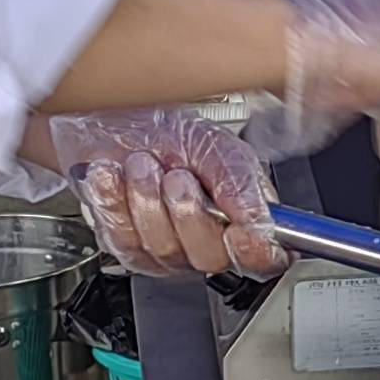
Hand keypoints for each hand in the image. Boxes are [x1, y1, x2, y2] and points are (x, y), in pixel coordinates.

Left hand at [61, 113, 281, 280]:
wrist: (115, 121)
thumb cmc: (168, 133)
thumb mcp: (213, 144)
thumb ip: (238, 181)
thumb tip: (258, 222)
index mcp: (243, 215)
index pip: (264, 258)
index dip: (255, 252)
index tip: (238, 232)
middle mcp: (210, 240)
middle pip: (210, 258)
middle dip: (188, 211)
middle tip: (177, 175)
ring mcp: (170, 250)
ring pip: (164, 249)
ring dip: (148, 198)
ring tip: (143, 164)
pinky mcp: (130, 249)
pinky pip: (125, 240)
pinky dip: (117, 201)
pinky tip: (115, 176)